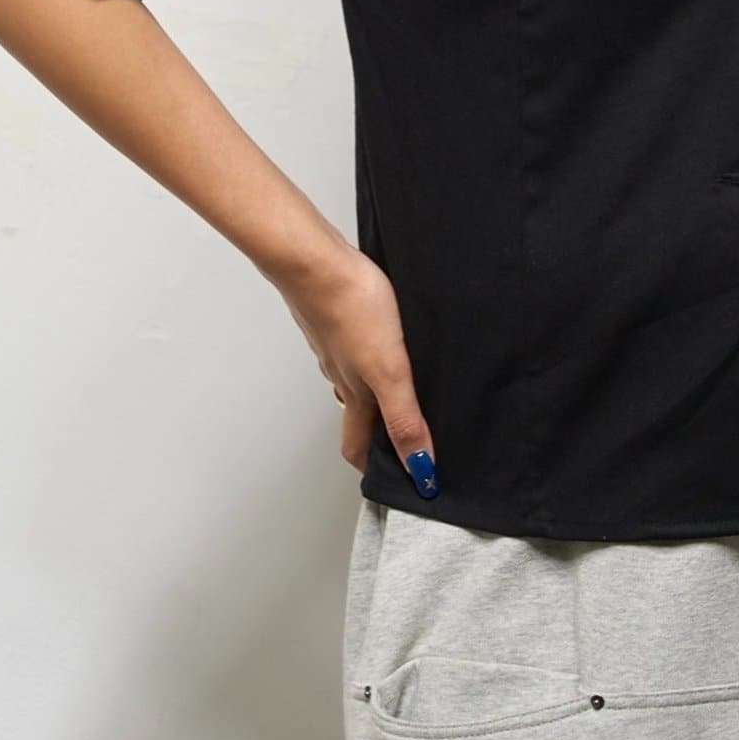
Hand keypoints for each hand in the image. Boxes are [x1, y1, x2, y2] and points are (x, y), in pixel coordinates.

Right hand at [277, 243, 438, 492]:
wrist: (318, 261)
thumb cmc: (351, 308)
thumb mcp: (389, 371)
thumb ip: (403, 417)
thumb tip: (420, 467)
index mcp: (355, 393)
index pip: (358, 446)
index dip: (374, 466)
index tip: (399, 478)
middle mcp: (342, 375)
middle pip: (359, 414)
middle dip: (381, 428)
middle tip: (409, 432)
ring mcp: (336, 345)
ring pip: (355, 378)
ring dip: (377, 388)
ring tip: (406, 383)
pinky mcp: (338, 316)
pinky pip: (355, 345)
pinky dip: (371, 351)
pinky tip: (387, 334)